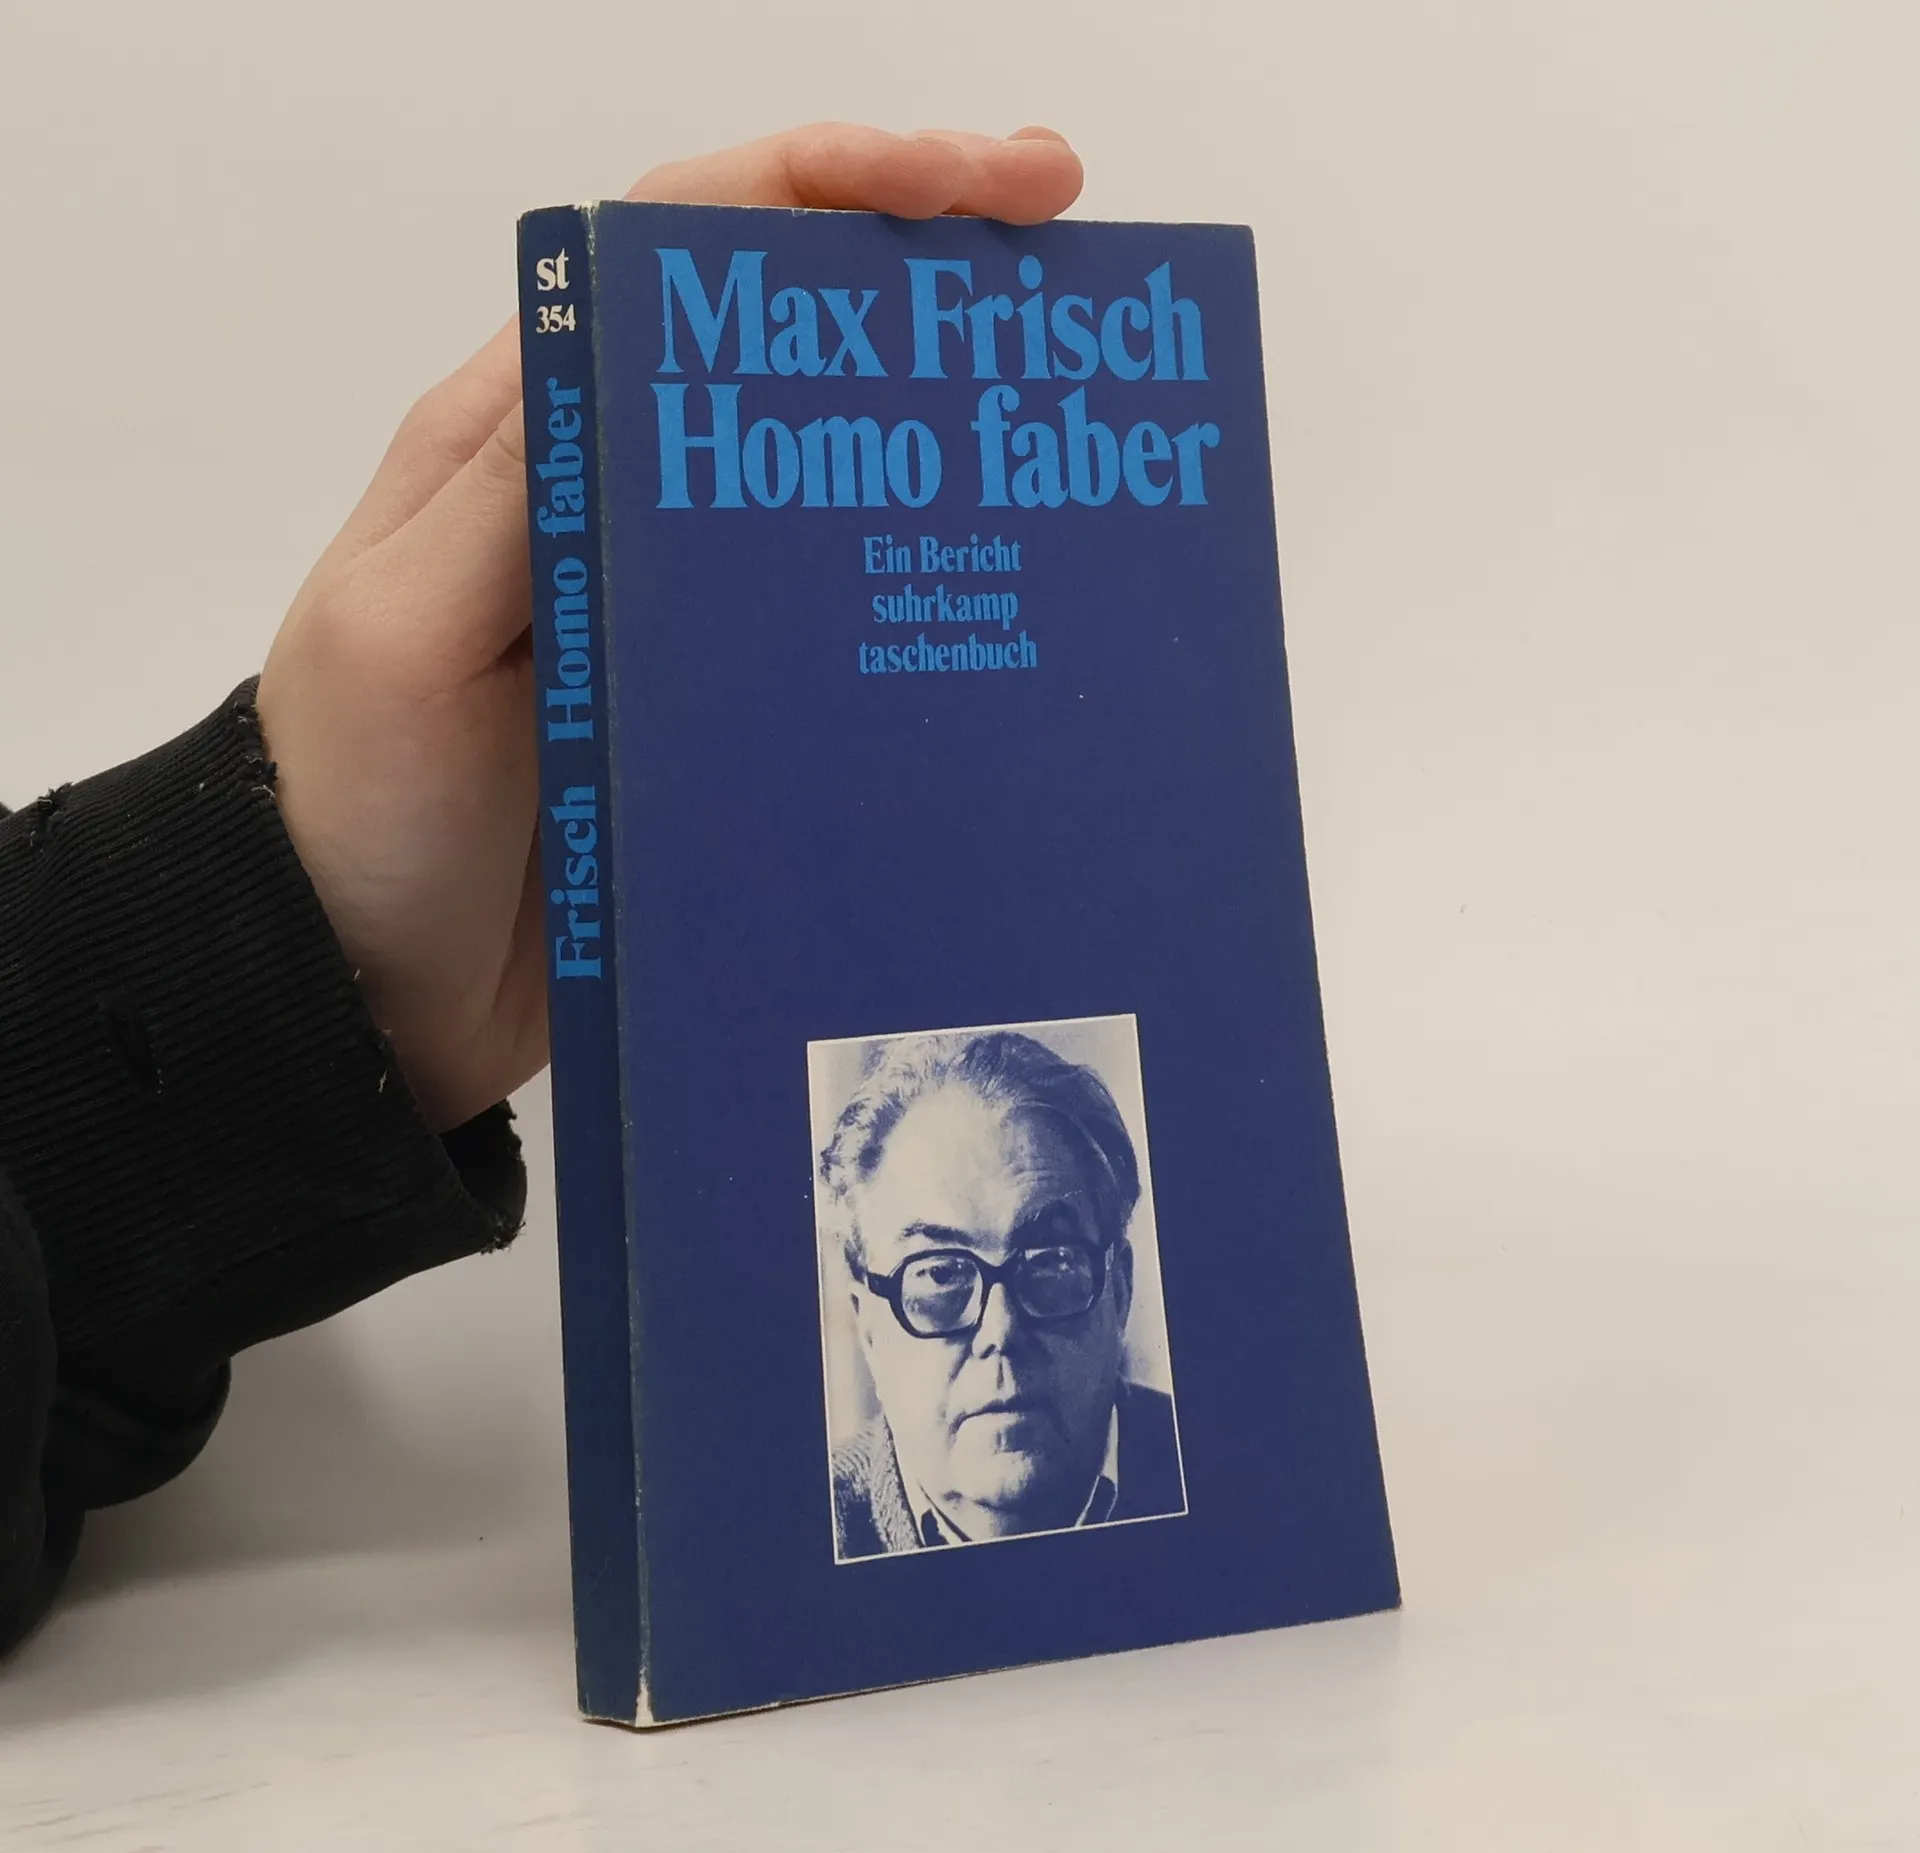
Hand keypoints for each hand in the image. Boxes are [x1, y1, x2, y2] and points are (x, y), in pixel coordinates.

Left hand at [256, 124, 1082, 1132]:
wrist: (366, 990)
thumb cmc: (357, 809)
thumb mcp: (400, 637)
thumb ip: (512, 501)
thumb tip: (652, 359)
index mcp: (527, 435)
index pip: (680, 248)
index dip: (820, 184)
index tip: (961, 182)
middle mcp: (612, 492)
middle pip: (781, 336)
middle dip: (916, 263)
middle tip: (1061, 245)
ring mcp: (673, 602)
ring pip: (825, 465)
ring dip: (936, 415)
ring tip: (1062, 400)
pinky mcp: (715, 703)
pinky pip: (829, 609)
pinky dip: (913, 566)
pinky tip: (997, 580)